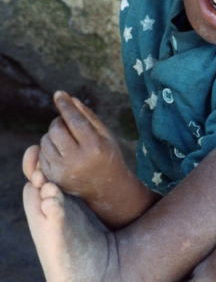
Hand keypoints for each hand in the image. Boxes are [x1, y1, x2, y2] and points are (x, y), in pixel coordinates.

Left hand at [24, 92, 158, 227]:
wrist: (107, 188)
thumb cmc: (107, 155)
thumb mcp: (105, 135)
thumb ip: (88, 116)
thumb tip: (70, 98)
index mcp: (94, 147)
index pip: (75, 120)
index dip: (65, 105)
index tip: (59, 94)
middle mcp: (77, 160)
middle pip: (56, 129)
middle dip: (59, 121)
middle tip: (67, 123)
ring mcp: (63, 171)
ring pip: (46, 140)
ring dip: (52, 134)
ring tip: (65, 138)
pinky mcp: (54, 178)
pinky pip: (42, 154)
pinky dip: (48, 148)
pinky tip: (60, 151)